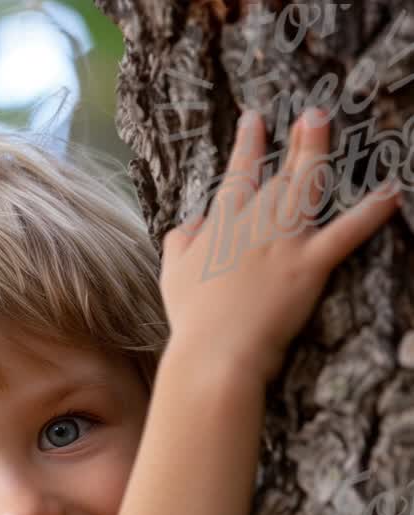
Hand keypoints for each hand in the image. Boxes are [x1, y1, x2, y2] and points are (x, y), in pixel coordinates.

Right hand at [160, 107, 400, 384]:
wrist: (214, 351)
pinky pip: (347, 233)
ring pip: (308, 186)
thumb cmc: (192, 319)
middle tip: (313, 114)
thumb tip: (189, 222)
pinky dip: (371, 212)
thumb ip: (179, 242)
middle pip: (280, 174)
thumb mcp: (172, 275)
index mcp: (221, 226)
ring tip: (330, 125)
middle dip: (298, 142)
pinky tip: (392, 191)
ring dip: (321, 151)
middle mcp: (255, 223)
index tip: (254, 120)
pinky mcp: (309, 264)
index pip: (237, 175)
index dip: (247, 145)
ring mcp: (284, 241)